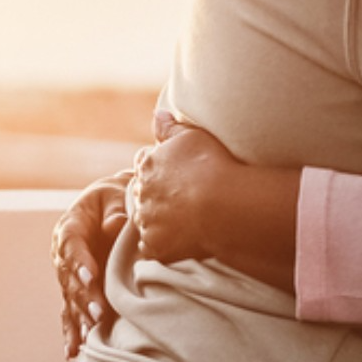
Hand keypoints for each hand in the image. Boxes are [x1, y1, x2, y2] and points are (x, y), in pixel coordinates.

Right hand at [51, 170, 129, 359]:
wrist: (106, 204)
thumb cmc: (112, 198)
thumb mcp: (113, 195)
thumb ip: (114, 209)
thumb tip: (116, 223)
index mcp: (69, 228)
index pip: (71, 247)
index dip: (80, 262)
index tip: (91, 276)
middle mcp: (63, 255)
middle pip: (71, 278)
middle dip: (84, 297)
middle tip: (98, 313)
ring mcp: (67, 274)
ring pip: (71, 298)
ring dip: (80, 317)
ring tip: (90, 335)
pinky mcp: (75, 288)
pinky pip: (70, 310)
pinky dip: (71, 330)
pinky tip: (72, 351)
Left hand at [131, 120, 239, 263]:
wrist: (220, 204)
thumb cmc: (210, 165)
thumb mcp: (192, 136)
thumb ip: (170, 126)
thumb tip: (156, 114)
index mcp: (148, 165)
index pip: (144, 163)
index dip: (160, 166)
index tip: (177, 171)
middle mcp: (140, 193)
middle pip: (144, 193)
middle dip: (158, 193)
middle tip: (184, 195)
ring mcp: (146, 222)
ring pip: (148, 220)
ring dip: (161, 219)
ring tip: (188, 217)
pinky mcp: (154, 247)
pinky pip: (154, 246)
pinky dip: (166, 243)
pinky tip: (185, 236)